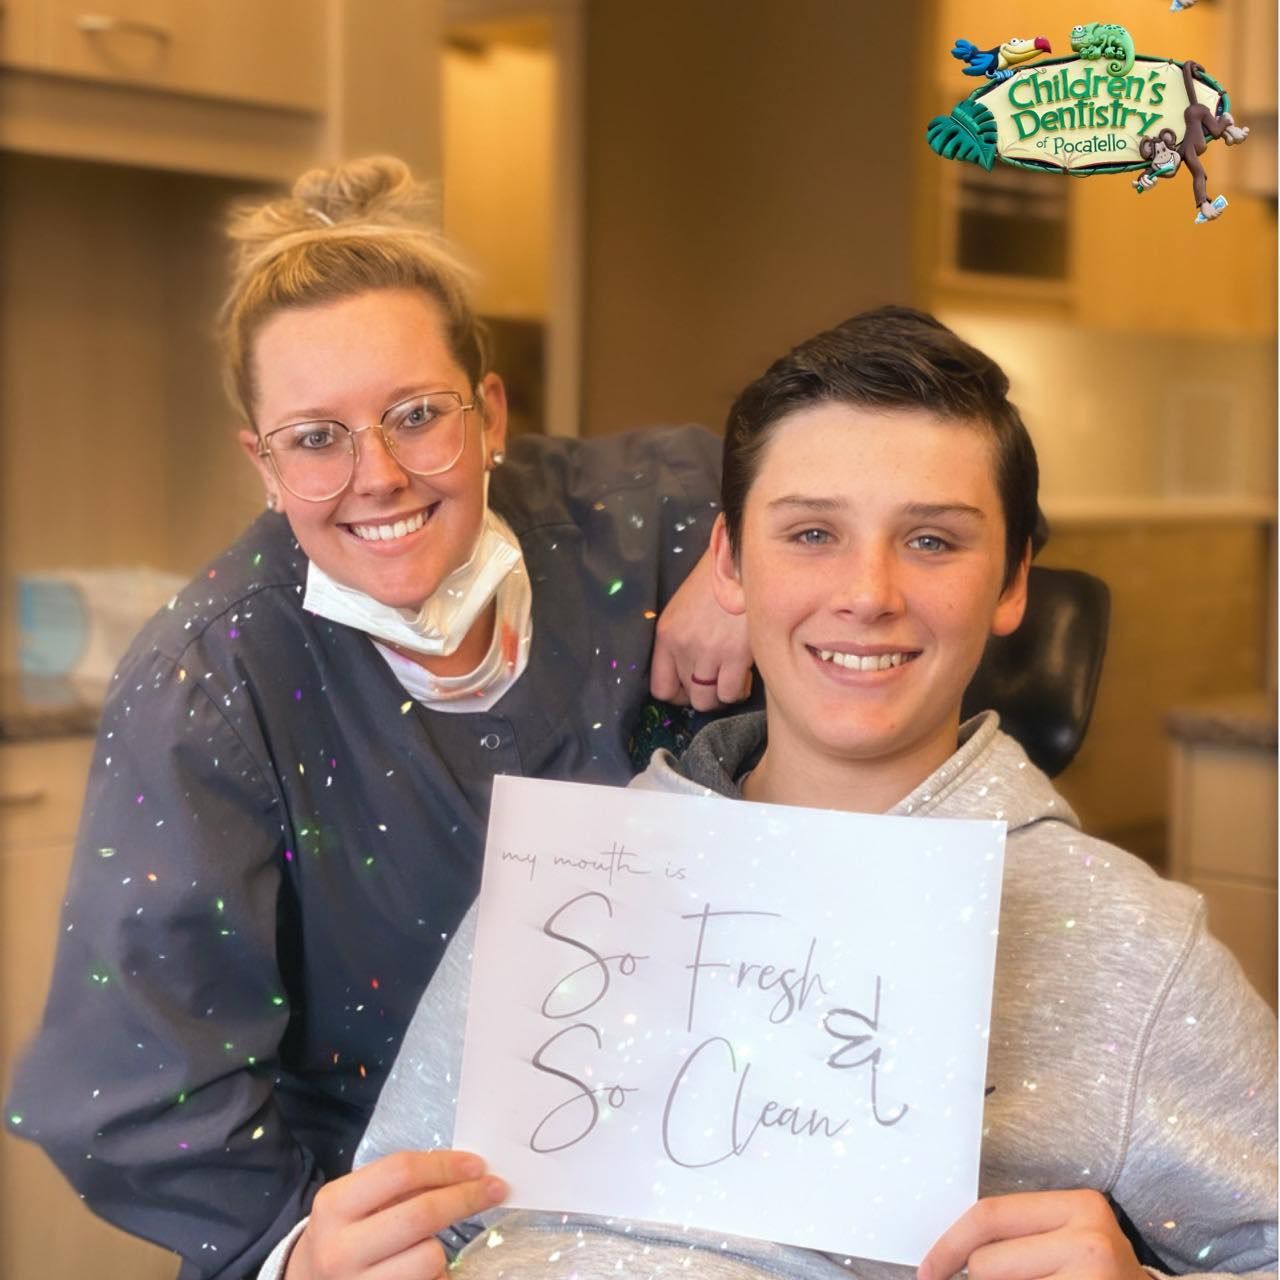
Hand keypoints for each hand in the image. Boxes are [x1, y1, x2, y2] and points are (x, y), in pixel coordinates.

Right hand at [284, 1149, 506, 1279]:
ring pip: (430, 1258)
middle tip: (495, 1189)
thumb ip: (401, 1185)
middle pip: (421, 1215)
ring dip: (443, 1247)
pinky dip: (438, 1275)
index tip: (478, 1165)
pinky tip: (424, 1271)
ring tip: (429, 1245)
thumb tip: (467, 1171)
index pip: (401, 1172)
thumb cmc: (345, 1233)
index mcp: (334, 1205)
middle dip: (466, 1198)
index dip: (445, 1165)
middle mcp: (340, 1250)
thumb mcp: (356, 1201)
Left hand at [650, 547, 752, 710]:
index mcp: (666, 637)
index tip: (690, 686)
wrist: (740, 563)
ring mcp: (710, 653)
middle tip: (714, 682)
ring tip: (730, 678)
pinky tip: (745, 674)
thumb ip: (678, 643)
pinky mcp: (737, 655)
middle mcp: (684, 648)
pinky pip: (732, 693)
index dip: (677, 694)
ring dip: (720, 695)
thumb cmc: (712, 585)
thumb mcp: (681, 611)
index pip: (660, 689)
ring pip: (709, 701)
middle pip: (687, 698)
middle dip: (702, 694)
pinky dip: (739, 690)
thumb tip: (687, 673)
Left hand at [919, 1190, 1147, 1279]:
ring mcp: (1092, 1278)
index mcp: (1080, 1206)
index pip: (990, 1216)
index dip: (948, 1246)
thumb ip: (1016, 1240)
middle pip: (987, 1264)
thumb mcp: (1065, 1245)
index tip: (927, 1272)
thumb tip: (943, 1261)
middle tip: (1026, 1279)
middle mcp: (1090, 1239)